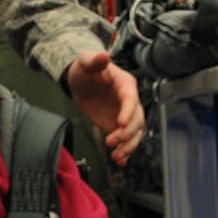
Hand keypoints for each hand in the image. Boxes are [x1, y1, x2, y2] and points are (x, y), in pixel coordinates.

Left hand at [64, 50, 142, 164]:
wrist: (80, 82)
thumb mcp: (85, 62)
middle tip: (111, 141)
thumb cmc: (85, 69)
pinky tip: (120, 161)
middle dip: (127, 133)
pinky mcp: (117, 126)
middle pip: (137, 120)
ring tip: (116, 156)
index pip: (131, 99)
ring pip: (135, 133)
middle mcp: (129, 101)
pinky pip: (126, 140)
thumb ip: (93, 60)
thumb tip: (103, 56)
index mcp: (125, 84)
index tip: (120, 124)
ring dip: (128, 146)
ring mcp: (124, 115)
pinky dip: (125, 151)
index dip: (128, 112)